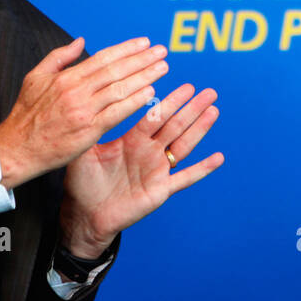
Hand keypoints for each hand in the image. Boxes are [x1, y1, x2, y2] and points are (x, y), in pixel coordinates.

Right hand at [0, 36, 169, 189]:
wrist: (16, 149)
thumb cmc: (26, 115)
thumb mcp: (35, 78)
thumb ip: (59, 57)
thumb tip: (80, 40)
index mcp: (66, 78)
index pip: (103, 58)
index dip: (126, 49)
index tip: (144, 43)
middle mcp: (76, 91)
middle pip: (116, 70)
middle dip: (142, 59)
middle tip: (162, 51)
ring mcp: (83, 111)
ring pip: (120, 89)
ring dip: (144, 77)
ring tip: (163, 68)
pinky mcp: (88, 131)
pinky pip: (117, 113)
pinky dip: (134, 102)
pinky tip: (150, 93)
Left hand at [59, 83, 224, 256]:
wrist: (85, 215)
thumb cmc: (82, 183)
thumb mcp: (84, 151)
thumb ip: (92, 128)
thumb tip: (88, 100)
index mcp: (133, 140)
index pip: (155, 116)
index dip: (171, 102)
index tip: (186, 86)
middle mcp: (149, 151)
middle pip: (175, 126)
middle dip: (192, 108)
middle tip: (209, 92)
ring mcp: (157, 170)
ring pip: (183, 146)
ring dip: (199, 129)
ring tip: (214, 111)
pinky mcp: (160, 190)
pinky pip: (185, 178)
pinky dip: (202, 169)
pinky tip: (218, 158)